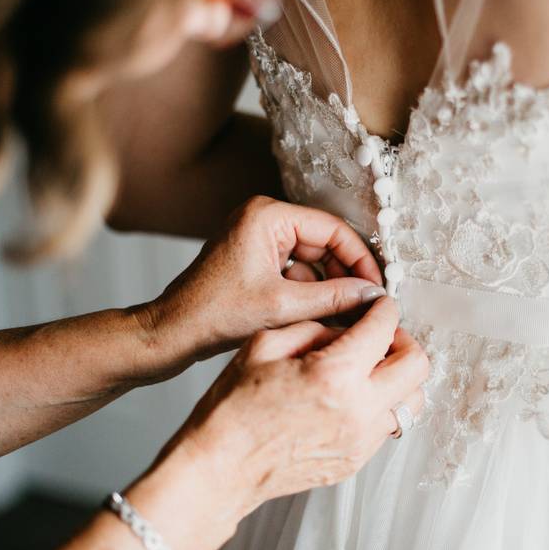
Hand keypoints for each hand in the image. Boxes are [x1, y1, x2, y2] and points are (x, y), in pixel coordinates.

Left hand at [138, 196, 386, 372]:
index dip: (360, 259)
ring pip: (313, 259)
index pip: (332, 229)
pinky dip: (310, 291)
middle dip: (344, 275)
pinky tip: (319, 315)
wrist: (172, 333)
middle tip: (365, 304)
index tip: (376, 287)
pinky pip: (297, 269)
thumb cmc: (214, 314)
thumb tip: (372, 295)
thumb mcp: (283, 307)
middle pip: (324, 243)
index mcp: (267, 216)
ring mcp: (260, 237)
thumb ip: (334, 297)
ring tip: (345, 314)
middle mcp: (264, 218)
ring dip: (328, 286)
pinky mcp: (257, 258)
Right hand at [168, 298, 427, 519]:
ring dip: (400, 378)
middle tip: (381, 336)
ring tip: (372, 369)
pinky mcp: (356, 460)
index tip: (379, 306)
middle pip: (417, 365)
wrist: (221, 467)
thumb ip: (314, 329)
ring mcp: (361, 440)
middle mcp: (358, 410)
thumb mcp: (266, 345)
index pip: (384, 328)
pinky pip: (389, 425)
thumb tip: (344, 327)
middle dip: (404, 341)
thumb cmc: (234, 410)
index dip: (384, 309)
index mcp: (335, 375)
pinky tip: (354, 397)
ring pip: (413, 400)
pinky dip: (383, 405)